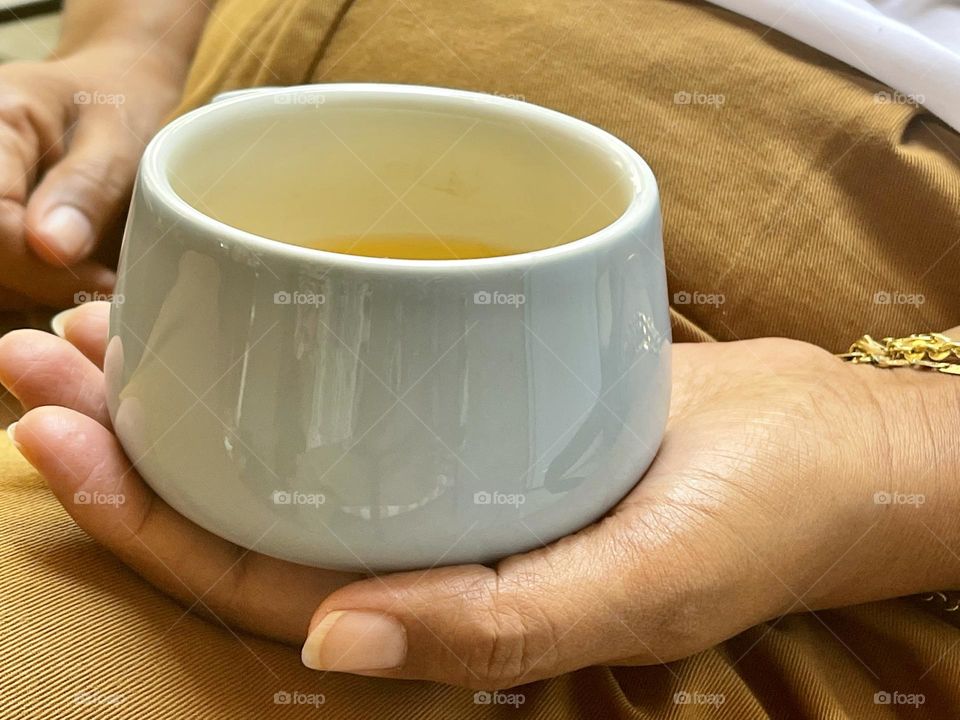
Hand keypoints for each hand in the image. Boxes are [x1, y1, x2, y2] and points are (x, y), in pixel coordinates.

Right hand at [0, 42, 183, 307]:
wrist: (111, 94)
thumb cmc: (118, 105)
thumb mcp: (120, 135)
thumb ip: (88, 187)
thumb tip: (51, 248)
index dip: (39, 266)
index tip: (103, 278)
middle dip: (39, 285)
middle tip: (105, 281)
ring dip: (37, 294)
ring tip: (96, 274)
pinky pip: (1, 281)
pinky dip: (35, 292)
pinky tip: (76, 278)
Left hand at [2, 304, 957, 688]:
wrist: (820, 447)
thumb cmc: (748, 525)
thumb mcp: (635, 588)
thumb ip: (493, 630)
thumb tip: (332, 646)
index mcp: (434, 611)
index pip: (254, 583)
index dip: (146, 524)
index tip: (59, 438)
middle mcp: (419, 545)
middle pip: (245, 505)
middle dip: (131, 440)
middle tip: (39, 355)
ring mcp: (440, 473)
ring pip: (287, 442)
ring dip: (194, 386)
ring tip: (101, 322)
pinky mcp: (472, 401)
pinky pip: (356, 380)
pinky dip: (291, 343)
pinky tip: (240, 299)